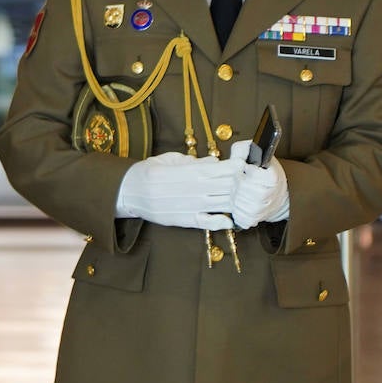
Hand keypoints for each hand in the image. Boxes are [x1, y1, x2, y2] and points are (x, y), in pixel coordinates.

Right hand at [116, 152, 235, 229]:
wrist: (130, 192)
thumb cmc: (150, 172)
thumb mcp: (171, 159)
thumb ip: (195, 161)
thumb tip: (215, 162)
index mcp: (190, 171)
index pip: (221, 169)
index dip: (237, 168)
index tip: (247, 165)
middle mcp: (194, 189)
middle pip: (227, 186)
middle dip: (242, 184)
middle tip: (251, 182)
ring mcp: (191, 206)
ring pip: (223, 204)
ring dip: (237, 202)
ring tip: (246, 199)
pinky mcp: (186, 220)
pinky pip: (210, 222)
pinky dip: (223, 221)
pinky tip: (232, 218)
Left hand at [227, 139, 289, 228]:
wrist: (278, 195)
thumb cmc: (266, 173)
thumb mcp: (258, 155)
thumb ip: (244, 149)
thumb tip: (237, 154)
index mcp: (272, 178)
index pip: (250, 172)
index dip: (246, 169)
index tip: (249, 168)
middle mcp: (269, 195)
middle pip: (241, 187)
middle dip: (238, 183)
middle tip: (243, 180)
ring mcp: (262, 209)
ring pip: (237, 202)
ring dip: (236, 196)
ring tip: (242, 191)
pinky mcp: (254, 220)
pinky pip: (237, 215)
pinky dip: (237, 209)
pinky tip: (243, 202)